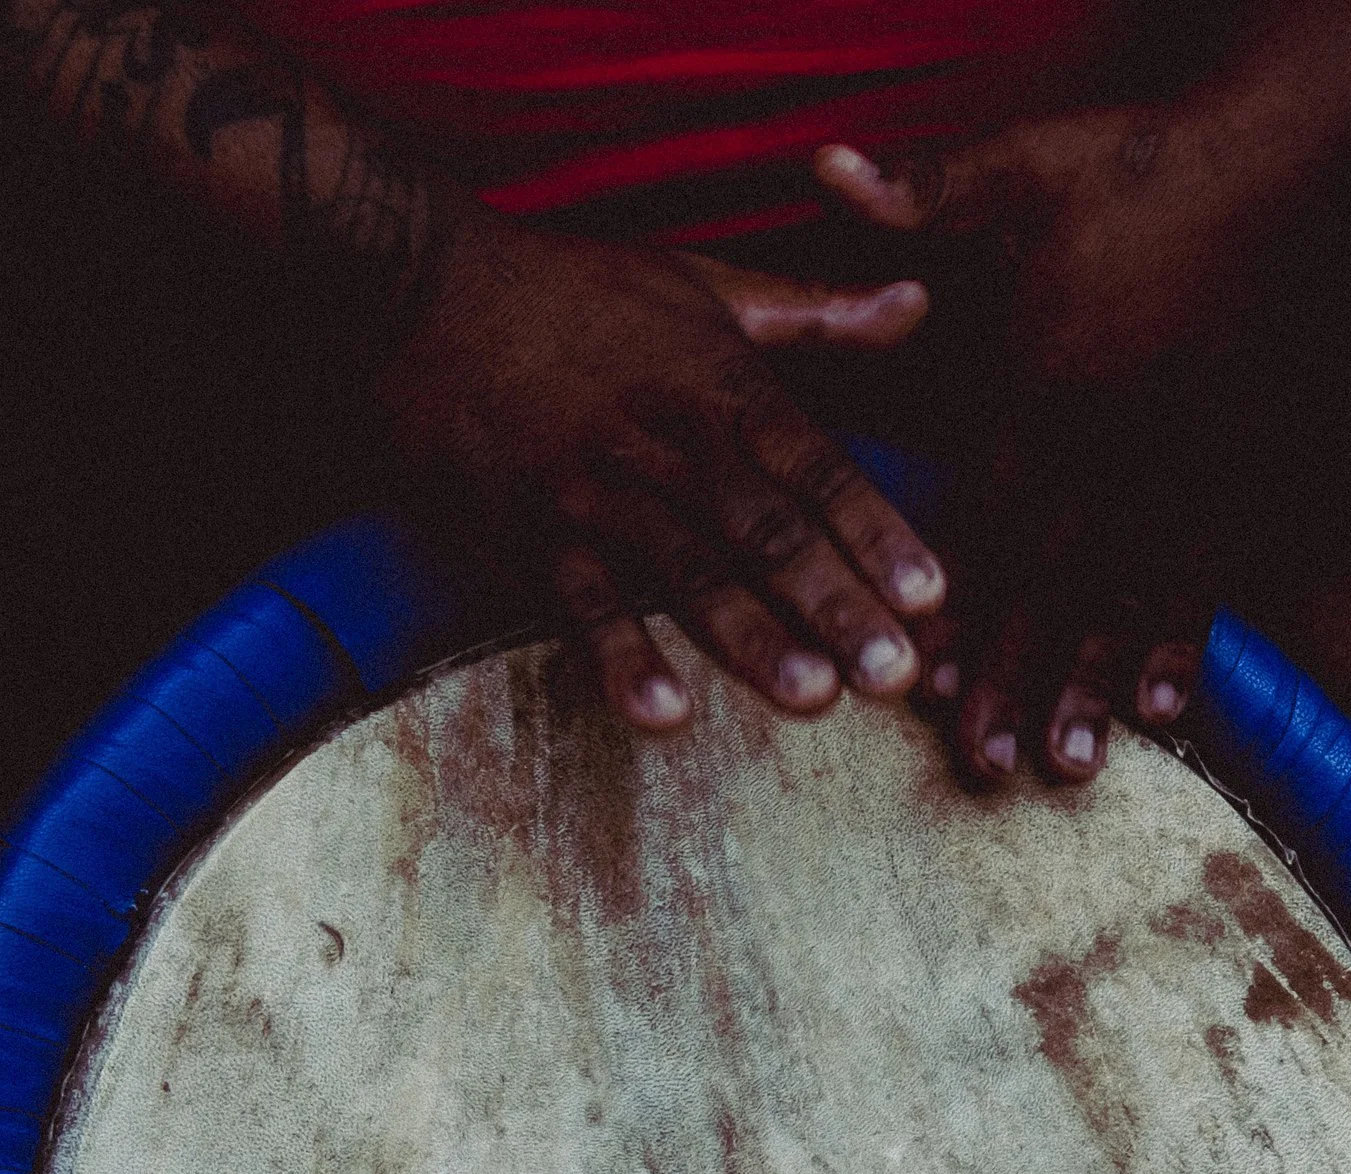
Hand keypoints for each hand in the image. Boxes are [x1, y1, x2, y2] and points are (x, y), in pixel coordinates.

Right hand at [377, 207, 945, 729]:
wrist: (416, 289)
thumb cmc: (568, 288)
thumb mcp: (701, 282)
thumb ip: (814, 312)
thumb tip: (917, 301)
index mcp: (718, 384)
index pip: (815, 466)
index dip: (876, 531)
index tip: (934, 593)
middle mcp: (665, 442)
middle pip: (764, 531)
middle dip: (834, 604)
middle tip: (895, 674)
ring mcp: (593, 493)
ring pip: (684, 574)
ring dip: (750, 640)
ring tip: (811, 699)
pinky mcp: (526, 534)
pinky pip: (580, 605)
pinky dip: (620, 658)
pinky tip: (663, 714)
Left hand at [812, 103, 1301, 778]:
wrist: (1294, 162)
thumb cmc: (1145, 167)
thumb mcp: (1022, 164)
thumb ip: (923, 191)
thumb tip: (825, 165)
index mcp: (1048, 390)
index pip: (989, 518)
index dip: (956, 602)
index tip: (926, 681)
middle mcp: (1113, 446)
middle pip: (1052, 582)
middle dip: (1015, 676)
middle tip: (982, 765)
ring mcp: (1179, 464)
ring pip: (1125, 595)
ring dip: (1091, 683)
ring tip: (1067, 768)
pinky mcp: (1234, 465)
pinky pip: (1205, 569)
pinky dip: (1182, 640)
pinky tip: (1164, 708)